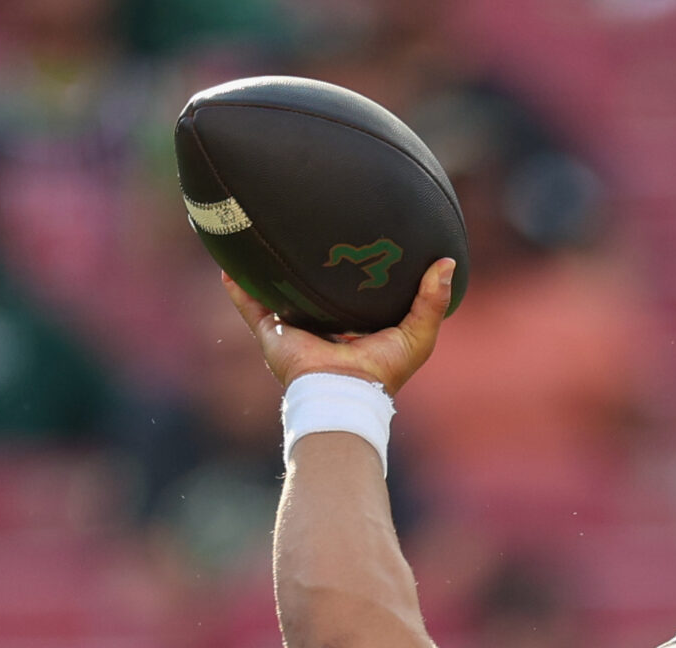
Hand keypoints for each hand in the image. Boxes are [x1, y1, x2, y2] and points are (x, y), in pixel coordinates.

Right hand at [223, 258, 454, 393]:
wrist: (344, 391)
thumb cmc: (384, 370)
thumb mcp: (418, 334)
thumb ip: (432, 301)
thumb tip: (447, 262)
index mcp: (354, 327)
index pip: (352, 293)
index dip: (353, 270)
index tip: (353, 241)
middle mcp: (322, 327)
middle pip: (312, 290)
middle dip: (308, 266)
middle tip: (306, 228)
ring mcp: (295, 330)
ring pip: (277, 295)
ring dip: (267, 273)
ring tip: (260, 239)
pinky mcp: (273, 334)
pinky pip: (250, 307)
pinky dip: (238, 288)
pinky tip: (228, 265)